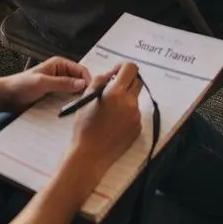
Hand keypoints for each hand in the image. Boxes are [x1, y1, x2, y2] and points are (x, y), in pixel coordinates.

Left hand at [0, 57, 90, 115]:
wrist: (6, 97)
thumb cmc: (21, 85)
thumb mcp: (43, 83)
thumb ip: (63, 83)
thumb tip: (82, 84)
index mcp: (60, 64)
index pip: (81, 70)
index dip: (88, 80)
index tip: (93, 93)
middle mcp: (61, 74)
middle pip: (80, 81)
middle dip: (85, 90)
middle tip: (89, 103)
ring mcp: (58, 86)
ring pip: (74, 92)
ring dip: (77, 99)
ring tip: (82, 109)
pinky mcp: (54, 97)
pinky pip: (67, 100)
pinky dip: (70, 105)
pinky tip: (73, 112)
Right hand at [71, 62, 142, 182]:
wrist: (90, 155)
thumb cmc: (84, 127)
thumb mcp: (86, 97)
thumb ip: (99, 81)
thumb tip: (110, 76)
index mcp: (116, 92)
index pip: (131, 68)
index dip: (122, 68)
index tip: (114, 74)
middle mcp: (130, 103)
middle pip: (136, 82)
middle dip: (125, 82)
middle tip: (112, 90)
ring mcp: (136, 117)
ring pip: (135, 99)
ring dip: (125, 99)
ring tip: (109, 111)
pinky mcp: (138, 129)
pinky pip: (135, 114)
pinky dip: (126, 114)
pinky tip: (113, 123)